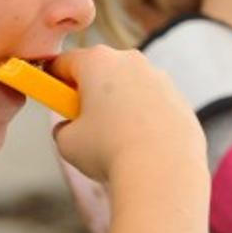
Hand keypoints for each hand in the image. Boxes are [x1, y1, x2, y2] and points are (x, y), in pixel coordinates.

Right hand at [49, 45, 205, 185]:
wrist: (162, 171)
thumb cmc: (110, 152)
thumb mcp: (66, 142)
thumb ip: (63, 128)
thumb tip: (69, 128)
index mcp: (97, 62)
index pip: (64, 62)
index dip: (52, 81)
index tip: (51, 97)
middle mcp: (130, 61)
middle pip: (100, 70)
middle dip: (89, 92)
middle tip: (82, 123)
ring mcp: (159, 78)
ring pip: (130, 88)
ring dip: (119, 106)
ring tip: (114, 141)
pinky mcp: (180, 100)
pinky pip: (154, 106)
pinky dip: (145, 121)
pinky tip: (139, 146)